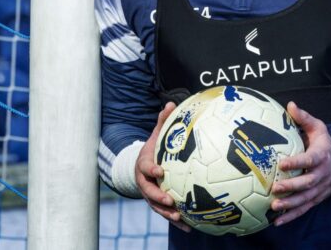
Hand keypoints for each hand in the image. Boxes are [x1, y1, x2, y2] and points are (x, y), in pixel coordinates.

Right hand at [135, 101, 190, 231]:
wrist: (141, 165)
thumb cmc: (153, 148)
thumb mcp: (155, 134)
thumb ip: (163, 121)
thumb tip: (171, 102)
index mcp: (144, 164)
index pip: (146, 167)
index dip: (151, 169)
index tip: (160, 171)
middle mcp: (145, 182)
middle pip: (148, 192)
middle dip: (158, 197)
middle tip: (169, 200)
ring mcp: (150, 195)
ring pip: (156, 206)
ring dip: (167, 213)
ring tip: (179, 218)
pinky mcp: (158, 204)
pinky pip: (166, 214)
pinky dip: (176, 221)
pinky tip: (189, 227)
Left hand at [269, 102, 330, 226]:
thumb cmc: (325, 144)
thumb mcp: (318, 128)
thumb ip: (304, 118)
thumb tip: (290, 105)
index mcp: (321, 155)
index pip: (309, 160)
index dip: (297, 162)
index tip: (282, 164)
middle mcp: (322, 174)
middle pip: (308, 183)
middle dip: (292, 187)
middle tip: (275, 187)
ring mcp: (320, 189)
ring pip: (306, 199)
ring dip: (290, 204)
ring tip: (274, 206)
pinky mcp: (316, 199)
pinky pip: (304, 209)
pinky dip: (291, 216)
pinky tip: (277, 222)